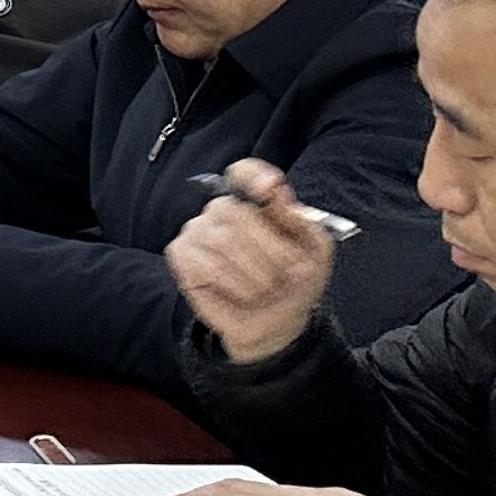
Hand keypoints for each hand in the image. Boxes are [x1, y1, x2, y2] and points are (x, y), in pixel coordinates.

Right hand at [167, 158, 338, 365]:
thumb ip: (299, 221)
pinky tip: (242, 293)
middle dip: (272, 249)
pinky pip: (207, 265)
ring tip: (266, 288)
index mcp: (256, 202)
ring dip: (257, 274)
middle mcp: (222, 210)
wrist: (276, 323)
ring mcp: (197, 231)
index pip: (243, 172)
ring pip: (223, 241)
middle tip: (291, 272)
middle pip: (235, 211)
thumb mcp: (314, 251)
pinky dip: (235, 285)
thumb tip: (279, 193)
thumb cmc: (294, 282)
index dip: (253, 176)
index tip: (271, 188)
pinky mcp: (181, 256)